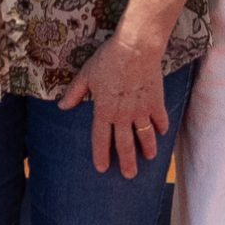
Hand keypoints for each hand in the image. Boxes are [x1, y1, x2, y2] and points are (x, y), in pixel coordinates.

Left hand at [58, 32, 169, 175]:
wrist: (136, 48)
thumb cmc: (108, 59)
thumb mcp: (86, 75)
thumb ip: (75, 93)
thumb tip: (62, 106)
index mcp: (104, 110)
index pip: (100, 139)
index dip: (100, 155)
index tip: (102, 168)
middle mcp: (123, 115)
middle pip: (125, 144)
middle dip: (127, 162)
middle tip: (129, 176)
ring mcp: (141, 110)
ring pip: (145, 135)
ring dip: (147, 148)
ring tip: (150, 158)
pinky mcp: (156, 101)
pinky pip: (160, 119)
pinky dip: (161, 127)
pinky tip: (162, 132)